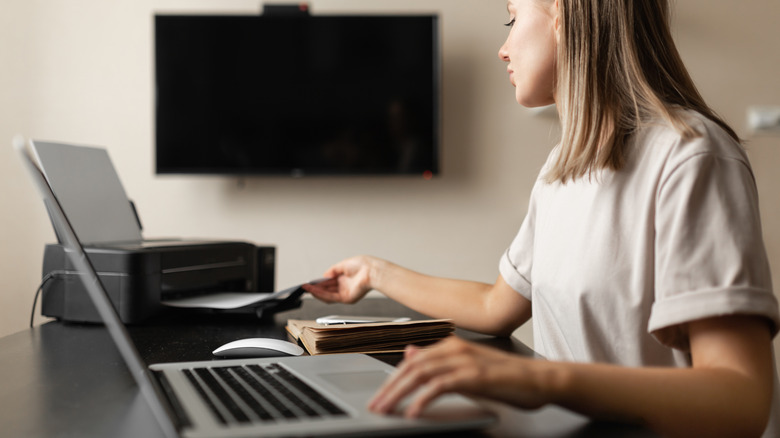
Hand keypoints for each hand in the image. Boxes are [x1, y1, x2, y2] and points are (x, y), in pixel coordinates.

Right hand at [302, 255, 377, 303]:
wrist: (372, 271)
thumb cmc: (363, 265)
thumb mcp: (343, 264)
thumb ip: (332, 271)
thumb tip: (324, 276)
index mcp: (345, 277)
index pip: (329, 282)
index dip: (319, 282)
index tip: (311, 282)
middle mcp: (345, 286)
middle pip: (327, 289)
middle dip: (315, 288)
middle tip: (306, 287)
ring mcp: (345, 293)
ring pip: (327, 295)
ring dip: (316, 292)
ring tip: (307, 289)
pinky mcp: (347, 298)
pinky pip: (331, 298)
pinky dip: (321, 295)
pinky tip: (314, 291)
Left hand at [368, 337, 554, 417]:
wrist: (540, 379)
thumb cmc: (507, 377)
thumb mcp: (467, 367)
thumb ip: (439, 362)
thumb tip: (410, 354)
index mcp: (452, 345)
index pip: (412, 361)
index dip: (392, 379)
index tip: (379, 396)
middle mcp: (455, 348)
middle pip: (411, 366)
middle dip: (389, 387)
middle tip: (375, 405)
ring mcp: (465, 360)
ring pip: (420, 374)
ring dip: (399, 393)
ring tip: (386, 409)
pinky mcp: (474, 376)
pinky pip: (440, 386)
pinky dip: (423, 399)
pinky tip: (413, 411)